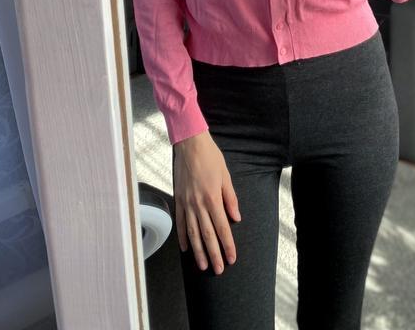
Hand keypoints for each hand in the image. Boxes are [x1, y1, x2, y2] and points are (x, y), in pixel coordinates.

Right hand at [173, 131, 241, 274]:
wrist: (190, 144)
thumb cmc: (210, 157)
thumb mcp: (226, 176)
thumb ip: (231, 198)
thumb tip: (236, 217)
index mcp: (213, 198)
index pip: (222, 227)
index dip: (227, 244)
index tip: (231, 258)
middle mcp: (198, 204)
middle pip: (207, 235)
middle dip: (213, 254)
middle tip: (218, 270)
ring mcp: (186, 203)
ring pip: (192, 233)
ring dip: (198, 251)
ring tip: (202, 265)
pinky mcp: (178, 199)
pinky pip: (180, 222)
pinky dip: (182, 237)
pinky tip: (186, 248)